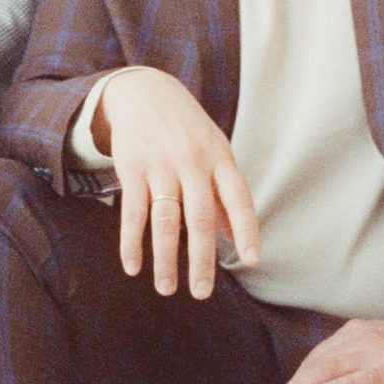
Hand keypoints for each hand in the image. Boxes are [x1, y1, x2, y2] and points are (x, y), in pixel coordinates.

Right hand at [98, 67, 259, 296]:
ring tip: (167, 289)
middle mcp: (193, 162)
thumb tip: (238, 240)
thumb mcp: (215, 152)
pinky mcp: (132, 168)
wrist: (144, 91)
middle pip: (200, 218)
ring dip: (165, 259)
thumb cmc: (187, 130)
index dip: (247, 230)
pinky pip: (132, 212)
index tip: (252, 260)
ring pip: (165, 221)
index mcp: (220, 159)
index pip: (238, 198)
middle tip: (201, 293)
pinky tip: (133, 267)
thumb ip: (225, 195)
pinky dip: (131, 243)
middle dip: (202, 259)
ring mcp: (161, 165)